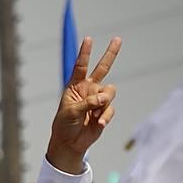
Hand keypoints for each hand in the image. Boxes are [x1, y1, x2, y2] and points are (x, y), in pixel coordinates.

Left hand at [47, 37, 121, 172]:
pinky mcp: (105, 111)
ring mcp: (98, 100)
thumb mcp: (71, 112)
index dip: (85, 53)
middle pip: (103, 68)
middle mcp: (88, 90)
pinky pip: (110, 109)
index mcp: (75, 87)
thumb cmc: (64, 126)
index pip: (80, 67)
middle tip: (117, 39)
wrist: (70, 143)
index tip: (89, 39)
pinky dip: (105, 116)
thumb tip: (103, 98)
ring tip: (93, 115)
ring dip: (104, 103)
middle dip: (110, 54)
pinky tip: (98, 124)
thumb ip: (87, 103)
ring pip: (110, 92)